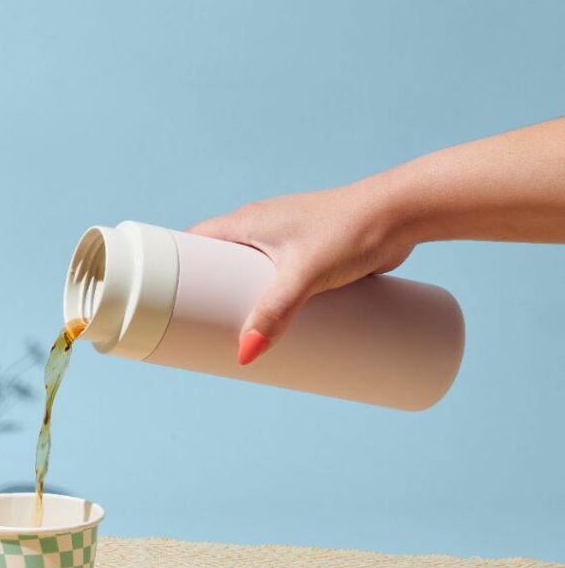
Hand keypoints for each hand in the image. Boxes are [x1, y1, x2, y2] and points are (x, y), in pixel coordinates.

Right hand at [190, 180, 414, 363]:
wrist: (407, 211)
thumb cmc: (354, 229)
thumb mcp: (306, 274)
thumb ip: (275, 313)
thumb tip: (245, 356)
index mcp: (247, 222)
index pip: (193, 242)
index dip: (172, 268)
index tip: (159, 299)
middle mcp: (263, 228)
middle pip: (218, 266)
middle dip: (205, 297)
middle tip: (193, 333)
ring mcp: (288, 242)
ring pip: (249, 277)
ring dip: (238, 302)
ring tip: (228, 337)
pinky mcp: (313, 256)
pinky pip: (278, 283)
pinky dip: (269, 303)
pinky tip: (271, 327)